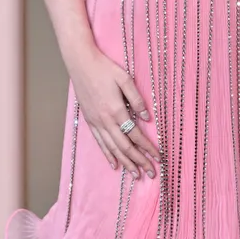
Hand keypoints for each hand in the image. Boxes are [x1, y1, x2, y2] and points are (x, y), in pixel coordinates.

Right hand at [67, 45, 161, 177]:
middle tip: (151, 173)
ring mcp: (96, 122)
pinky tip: (115, 164)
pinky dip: (108, 155)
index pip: (136, 135)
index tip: (159, 157)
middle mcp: (105, 120)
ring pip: (112, 148)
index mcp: (117, 110)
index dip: (148, 148)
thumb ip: (136, 99)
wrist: (80, 64)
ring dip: (125, 163)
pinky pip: (100, 143)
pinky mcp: (90, 121)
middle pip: (125, 147)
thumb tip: (148, 118)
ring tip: (135, 174)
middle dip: (139, 161)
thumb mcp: (125, 79)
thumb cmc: (104, 69)